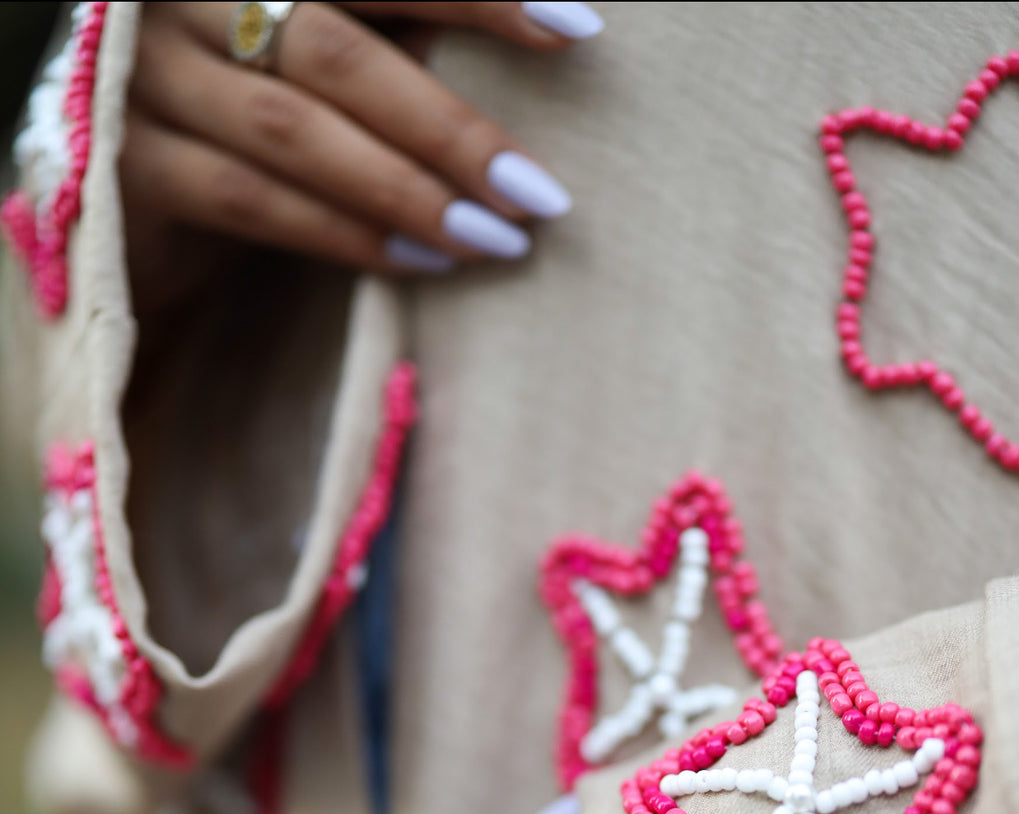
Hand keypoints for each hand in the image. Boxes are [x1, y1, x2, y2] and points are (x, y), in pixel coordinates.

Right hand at [120, 1, 601, 315]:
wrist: (139, 205)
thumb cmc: (259, 118)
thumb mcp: (328, 57)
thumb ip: (397, 39)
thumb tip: (548, 34)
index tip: (577, 30)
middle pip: (336, 49)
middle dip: (450, 126)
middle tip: (540, 190)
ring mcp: (142, 72)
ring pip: (293, 129)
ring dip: (406, 191)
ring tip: (495, 239)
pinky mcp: (125, 165)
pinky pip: (251, 201)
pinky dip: (345, 234)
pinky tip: (421, 262)